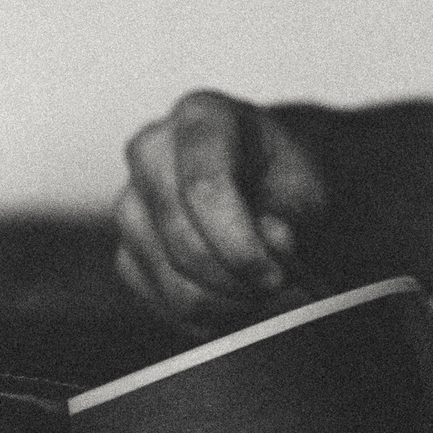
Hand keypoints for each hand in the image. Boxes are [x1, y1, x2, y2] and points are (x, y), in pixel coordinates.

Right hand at [114, 90, 328, 334]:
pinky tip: (238, 298)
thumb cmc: (283, 179)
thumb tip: (271, 241)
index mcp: (201, 117)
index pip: (204, 187)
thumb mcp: (306, 186)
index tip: (276, 276)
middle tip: (280, 291)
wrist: (264, 185)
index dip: (241, 244)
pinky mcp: (125, 252)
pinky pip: (163, 303)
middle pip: (181, 238)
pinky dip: (209, 315)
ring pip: (172, 280)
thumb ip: (293, 213)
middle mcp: (151, 151)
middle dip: (237, 280)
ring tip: (264, 295)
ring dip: (227, 303)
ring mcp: (130, 203)